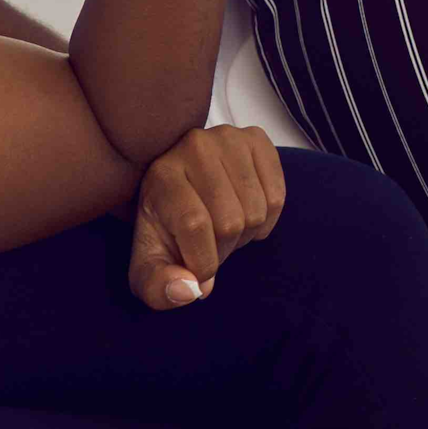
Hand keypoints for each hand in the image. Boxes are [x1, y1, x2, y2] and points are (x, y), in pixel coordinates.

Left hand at [127, 125, 286, 309]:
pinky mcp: (257, 139)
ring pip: (256, 211)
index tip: (199, 271)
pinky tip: (247, 212)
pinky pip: (278, 196)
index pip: (195, 224)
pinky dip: (267, 218)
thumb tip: (191, 290)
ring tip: (227, 227)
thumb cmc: (166, 230)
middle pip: (230, 220)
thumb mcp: (150, 267)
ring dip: (246, 234)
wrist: (184, 191)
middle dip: (225, 248)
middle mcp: (194, 147)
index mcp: (161, 175)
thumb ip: (159, 288)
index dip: (204, 261)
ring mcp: (229, 138)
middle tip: (212, 244)